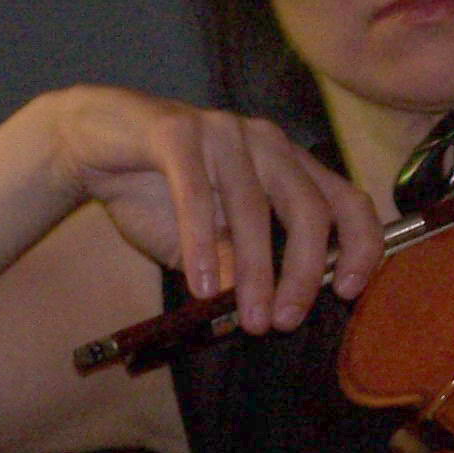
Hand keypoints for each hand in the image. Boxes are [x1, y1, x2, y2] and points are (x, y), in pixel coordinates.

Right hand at [41, 86, 383, 331]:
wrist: (92, 145)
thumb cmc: (159, 193)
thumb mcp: (207, 241)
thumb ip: (237, 266)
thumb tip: (266, 312)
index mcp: (288, 164)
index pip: (347, 200)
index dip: (361, 246)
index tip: (349, 293)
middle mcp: (267, 142)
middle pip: (309, 207)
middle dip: (305, 272)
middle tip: (285, 321)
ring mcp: (224, 131)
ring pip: (254, 206)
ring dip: (254, 270)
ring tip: (248, 319)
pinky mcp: (177, 131)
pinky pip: (197, 192)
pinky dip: (202, 243)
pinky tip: (200, 286)